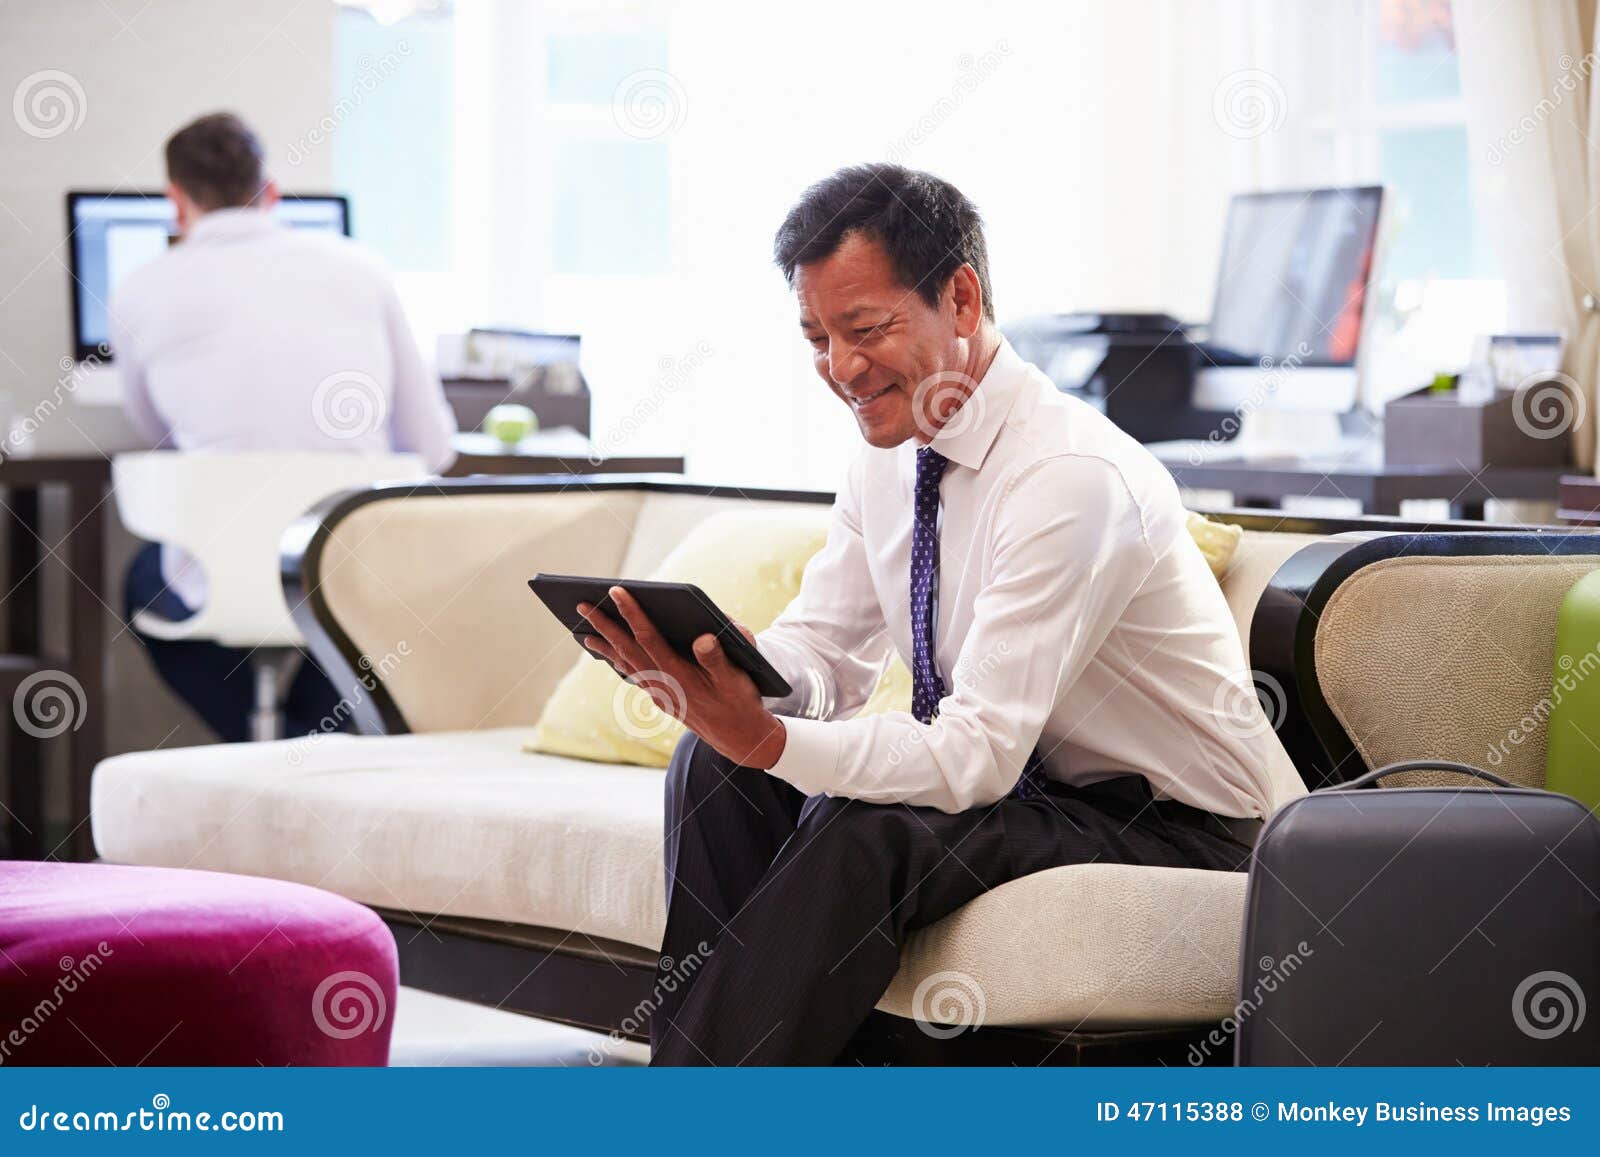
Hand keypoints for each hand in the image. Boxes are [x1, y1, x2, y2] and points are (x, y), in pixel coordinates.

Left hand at [577, 587, 786, 768]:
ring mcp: (659, 693)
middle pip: (627, 650)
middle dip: (604, 626)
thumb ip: (717, 659)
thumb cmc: (739, 703)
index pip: (649, 638)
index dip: (632, 614)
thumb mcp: (736, 680)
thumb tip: (703, 638)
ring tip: (585, 631)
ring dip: (605, 645)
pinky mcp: (661, 698)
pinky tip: (611, 653)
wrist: (738, 738)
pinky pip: (633, 675)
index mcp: (680, 675)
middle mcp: (663, 685)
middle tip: (581, 605)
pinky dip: (618, 662)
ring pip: (626, 664)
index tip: (617, 592)